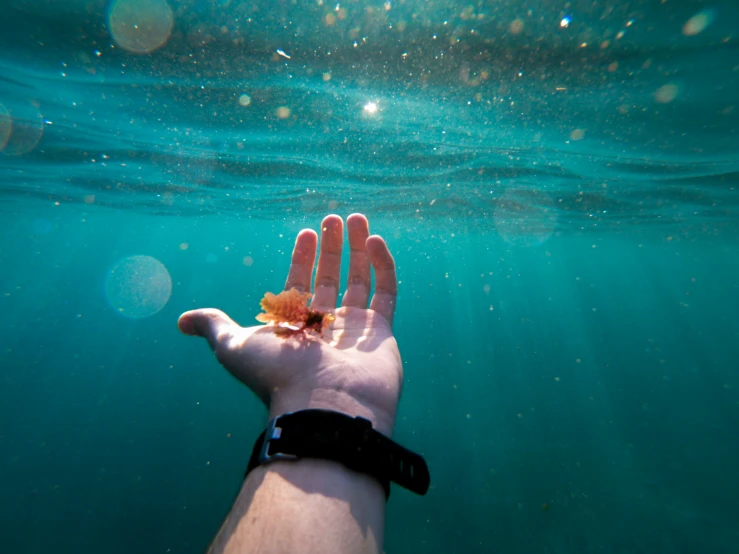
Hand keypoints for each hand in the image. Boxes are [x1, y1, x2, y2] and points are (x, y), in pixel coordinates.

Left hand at [177, 214, 400, 435]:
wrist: (324, 404)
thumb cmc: (277, 374)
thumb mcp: (233, 347)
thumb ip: (213, 327)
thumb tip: (180, 321)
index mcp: (293, 326)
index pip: (299, 283)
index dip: (302, 257)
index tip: (306, 232)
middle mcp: (324, 325)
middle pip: (329, 277)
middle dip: (331, 247)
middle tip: (334, 218)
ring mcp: (354, 328)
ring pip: (358, 279)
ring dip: (357, 248)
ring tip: (356, 218)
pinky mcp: (380, 330)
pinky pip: (385, 291)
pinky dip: (381, 265)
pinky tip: (373, 239)